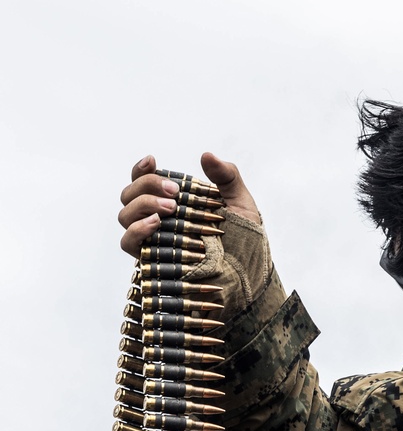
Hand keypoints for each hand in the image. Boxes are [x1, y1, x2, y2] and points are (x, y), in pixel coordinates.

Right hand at [118, 151, 260, 257]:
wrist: (249, 274)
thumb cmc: (245, 239)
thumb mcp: (240, 203)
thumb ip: (226, 176)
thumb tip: (206, 156)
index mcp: (173, 201)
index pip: (143, 180)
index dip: (141, 169)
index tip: (153, 160)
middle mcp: (158, 218)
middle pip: (130, 194)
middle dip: (147, 186)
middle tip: (175, 193)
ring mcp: (153, 240)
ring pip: (125, 216)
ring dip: (142, 206)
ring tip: (170, 208)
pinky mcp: (152, 260)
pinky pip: (128, 242)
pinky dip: (137, 230)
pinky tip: (155, 224)